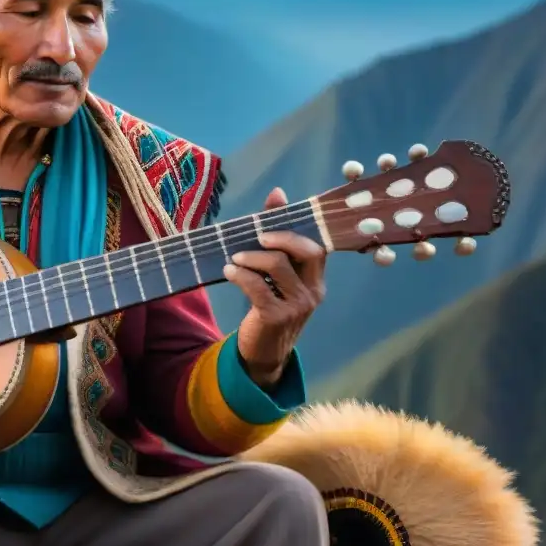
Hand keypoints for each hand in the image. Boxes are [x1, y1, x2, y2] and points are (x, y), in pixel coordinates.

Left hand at [224, 187, 326, 387]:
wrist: (263, 351)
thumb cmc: (268, 304)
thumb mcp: (275, 274)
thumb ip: (277, 237)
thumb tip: (278, 193)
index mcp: (316, 278)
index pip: (316, 244)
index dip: (296, 223)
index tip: (274, 205)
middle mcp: (314, 290)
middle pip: (307, 251)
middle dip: (280, 236)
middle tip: (257, 235)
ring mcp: (298, 305)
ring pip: (278, 266)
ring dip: (251, 256)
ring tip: (234, 257)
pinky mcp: (276, 317)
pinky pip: (258, 287)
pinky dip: (240, 274)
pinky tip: (229, 271)